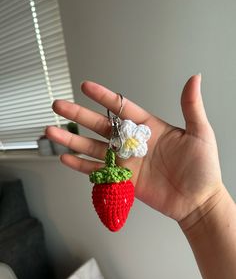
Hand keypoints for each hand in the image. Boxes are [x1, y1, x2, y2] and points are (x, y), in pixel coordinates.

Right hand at [46, 74, 222, 222]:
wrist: (198, 200)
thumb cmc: (203, 168)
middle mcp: (133, 142)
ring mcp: (126, 161)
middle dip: (78, 116)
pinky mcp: (123, 179)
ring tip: (52, 131)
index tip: (86, 87)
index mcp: (149, 127)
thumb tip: (194, 78)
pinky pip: (98, 170)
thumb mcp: (199, 133)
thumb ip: (191, 107)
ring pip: (93, 148)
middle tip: (59, 106)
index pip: (121, 108)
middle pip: (100, 126)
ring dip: (72, 140)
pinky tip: (66, 158)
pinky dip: (81, 165)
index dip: (104, 97)